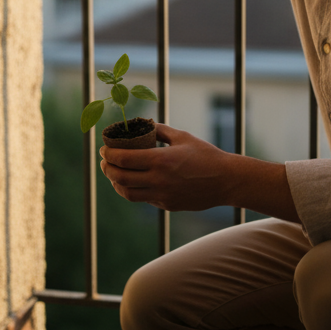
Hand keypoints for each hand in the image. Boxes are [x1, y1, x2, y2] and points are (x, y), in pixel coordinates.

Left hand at [99, 123, 233, 210]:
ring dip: (116, 184)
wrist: (226, 181)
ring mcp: (162, 195)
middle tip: (105, 161)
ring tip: (114, 174)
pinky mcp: (167, 205)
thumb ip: (159, 130)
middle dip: (107, 169)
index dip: (108, 154)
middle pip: (120, 178)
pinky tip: (134, 182)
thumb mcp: (182, 137)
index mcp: (161, 160)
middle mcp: (158, 180)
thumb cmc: (206, 155)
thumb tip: (141, 124)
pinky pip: (144, 199)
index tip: (104, 149)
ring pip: (128, 194)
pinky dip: (134, 190)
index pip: (123, 159)